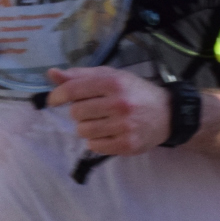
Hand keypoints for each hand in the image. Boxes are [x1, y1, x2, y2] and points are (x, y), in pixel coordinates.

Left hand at [46, 68, 171, 157]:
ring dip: (86, 128)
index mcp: (114, 83)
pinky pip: (95, 146)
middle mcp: (120, 104)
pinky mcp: (128, 145)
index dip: (57, 96)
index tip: (53, 101)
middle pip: (76, 112)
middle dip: (79, 112)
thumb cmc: (134, 92)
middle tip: (92, 111)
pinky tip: (107, 134)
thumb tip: (52, 74)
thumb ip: (81, 75)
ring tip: (101, 123)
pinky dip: (96, 141)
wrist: (167, 114)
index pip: (74, 90)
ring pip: (83, 131)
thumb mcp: (111, 77)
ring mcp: (125, 126)